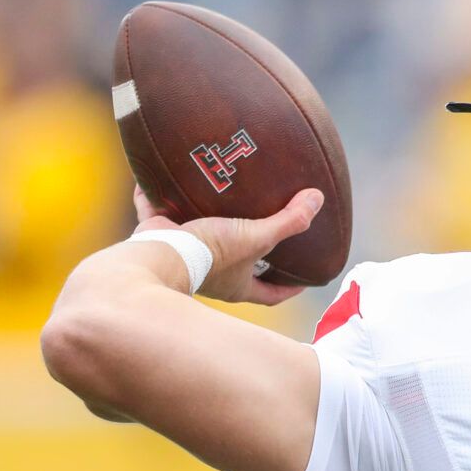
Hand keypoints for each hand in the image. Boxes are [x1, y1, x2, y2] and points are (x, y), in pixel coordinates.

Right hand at [131, 184, 319, 304]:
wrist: (158, 256)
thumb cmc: (210, 254)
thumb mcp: (255, 237)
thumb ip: (287, 221)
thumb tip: (317, 199)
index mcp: (237, 284)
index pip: (271, 294)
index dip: (289, 288)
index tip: (303, 281)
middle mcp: (211, 276)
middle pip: (236, 268)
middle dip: (248, 253)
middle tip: (262, 233)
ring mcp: (182, 258)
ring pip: (197, 240)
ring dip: (205, 222)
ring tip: (217, 201)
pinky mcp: (156, 238)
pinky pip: (155, 213)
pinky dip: (154, 197)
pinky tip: (157, 177)